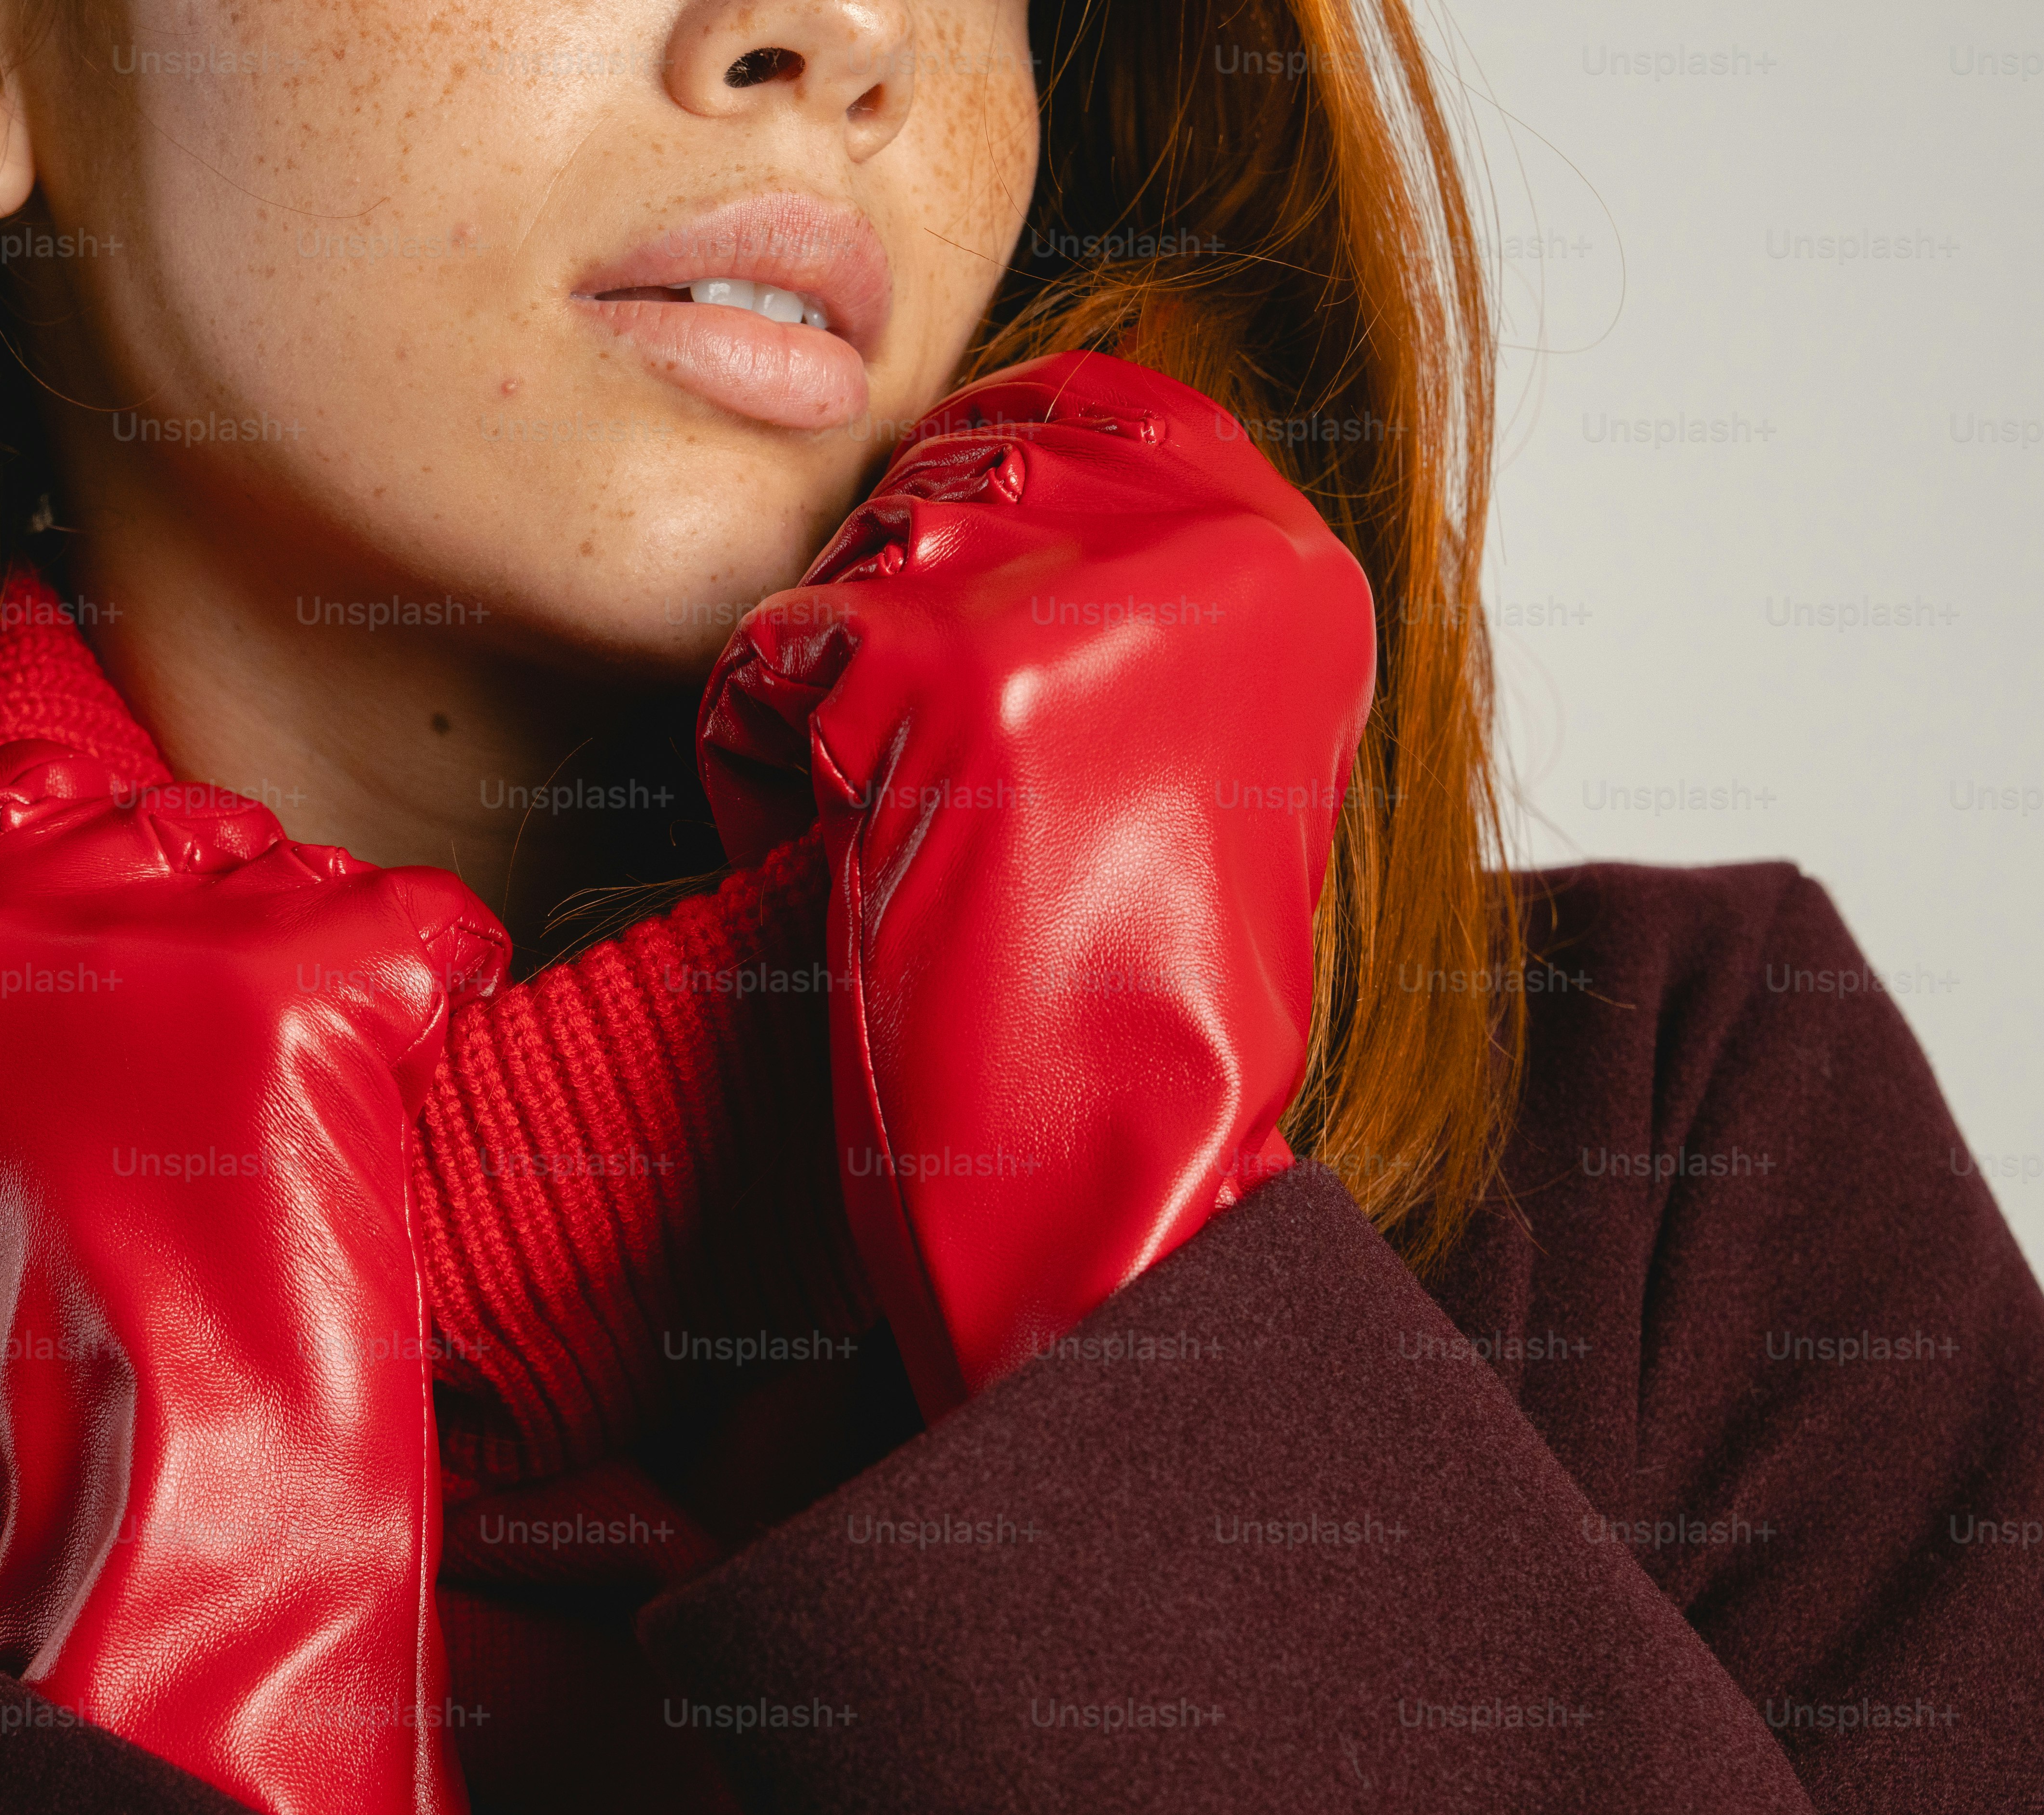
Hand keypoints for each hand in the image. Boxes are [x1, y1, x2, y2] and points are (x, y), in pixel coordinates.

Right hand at [0, 741, 505, 1814]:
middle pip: (191, 825)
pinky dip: (461, 1001)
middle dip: (261, 936)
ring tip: (310, 1158)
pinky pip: (437, 926)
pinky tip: (411, 1116)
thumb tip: (103, 866)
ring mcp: (124, 964)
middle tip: (259, 1126)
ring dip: (354, 990)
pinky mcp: (274, 1004)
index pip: (41, 790)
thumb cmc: (85, 1382)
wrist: (166, 1542)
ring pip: (314, 873)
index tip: (181, 1028)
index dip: (148, 892)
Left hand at [697, 349, 1377, 1418]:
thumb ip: (1132, 596)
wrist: (1116, 1186)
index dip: (973, 506)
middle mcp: (1212, 550)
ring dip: (816, 697)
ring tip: (889, 840)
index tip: (938, 643)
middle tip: (910, 789)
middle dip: (880, 617)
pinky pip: (765, 657)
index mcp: (1289, 563)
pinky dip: (754, 765)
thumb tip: (997, 474)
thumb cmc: (1127, 1000)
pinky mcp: (949, 678)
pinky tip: (841, 870)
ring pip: (842, 557)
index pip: (1084, 398)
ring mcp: (1080, 604)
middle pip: (948, 470)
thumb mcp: (1185, 750)